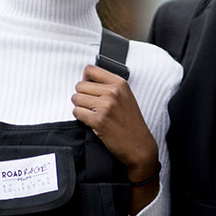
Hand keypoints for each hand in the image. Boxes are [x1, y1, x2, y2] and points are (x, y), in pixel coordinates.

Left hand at [71, 65, 159, 213]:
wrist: (139, 145)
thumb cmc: (132, 123)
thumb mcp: (125, 97)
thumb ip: (108, 87)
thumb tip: (85, 80)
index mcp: (120, 83)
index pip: (90, 70)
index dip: (85, 79)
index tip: (88, 88)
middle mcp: (113, 92)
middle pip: (80, 85)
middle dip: (82, 96)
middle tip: (91, 106)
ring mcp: (106, 106)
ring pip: (76, 98)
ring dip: (80, 107)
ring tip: (92, 114)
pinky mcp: (99, 120)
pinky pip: (77, 112)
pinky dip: (81, 118)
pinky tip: (92, 122)